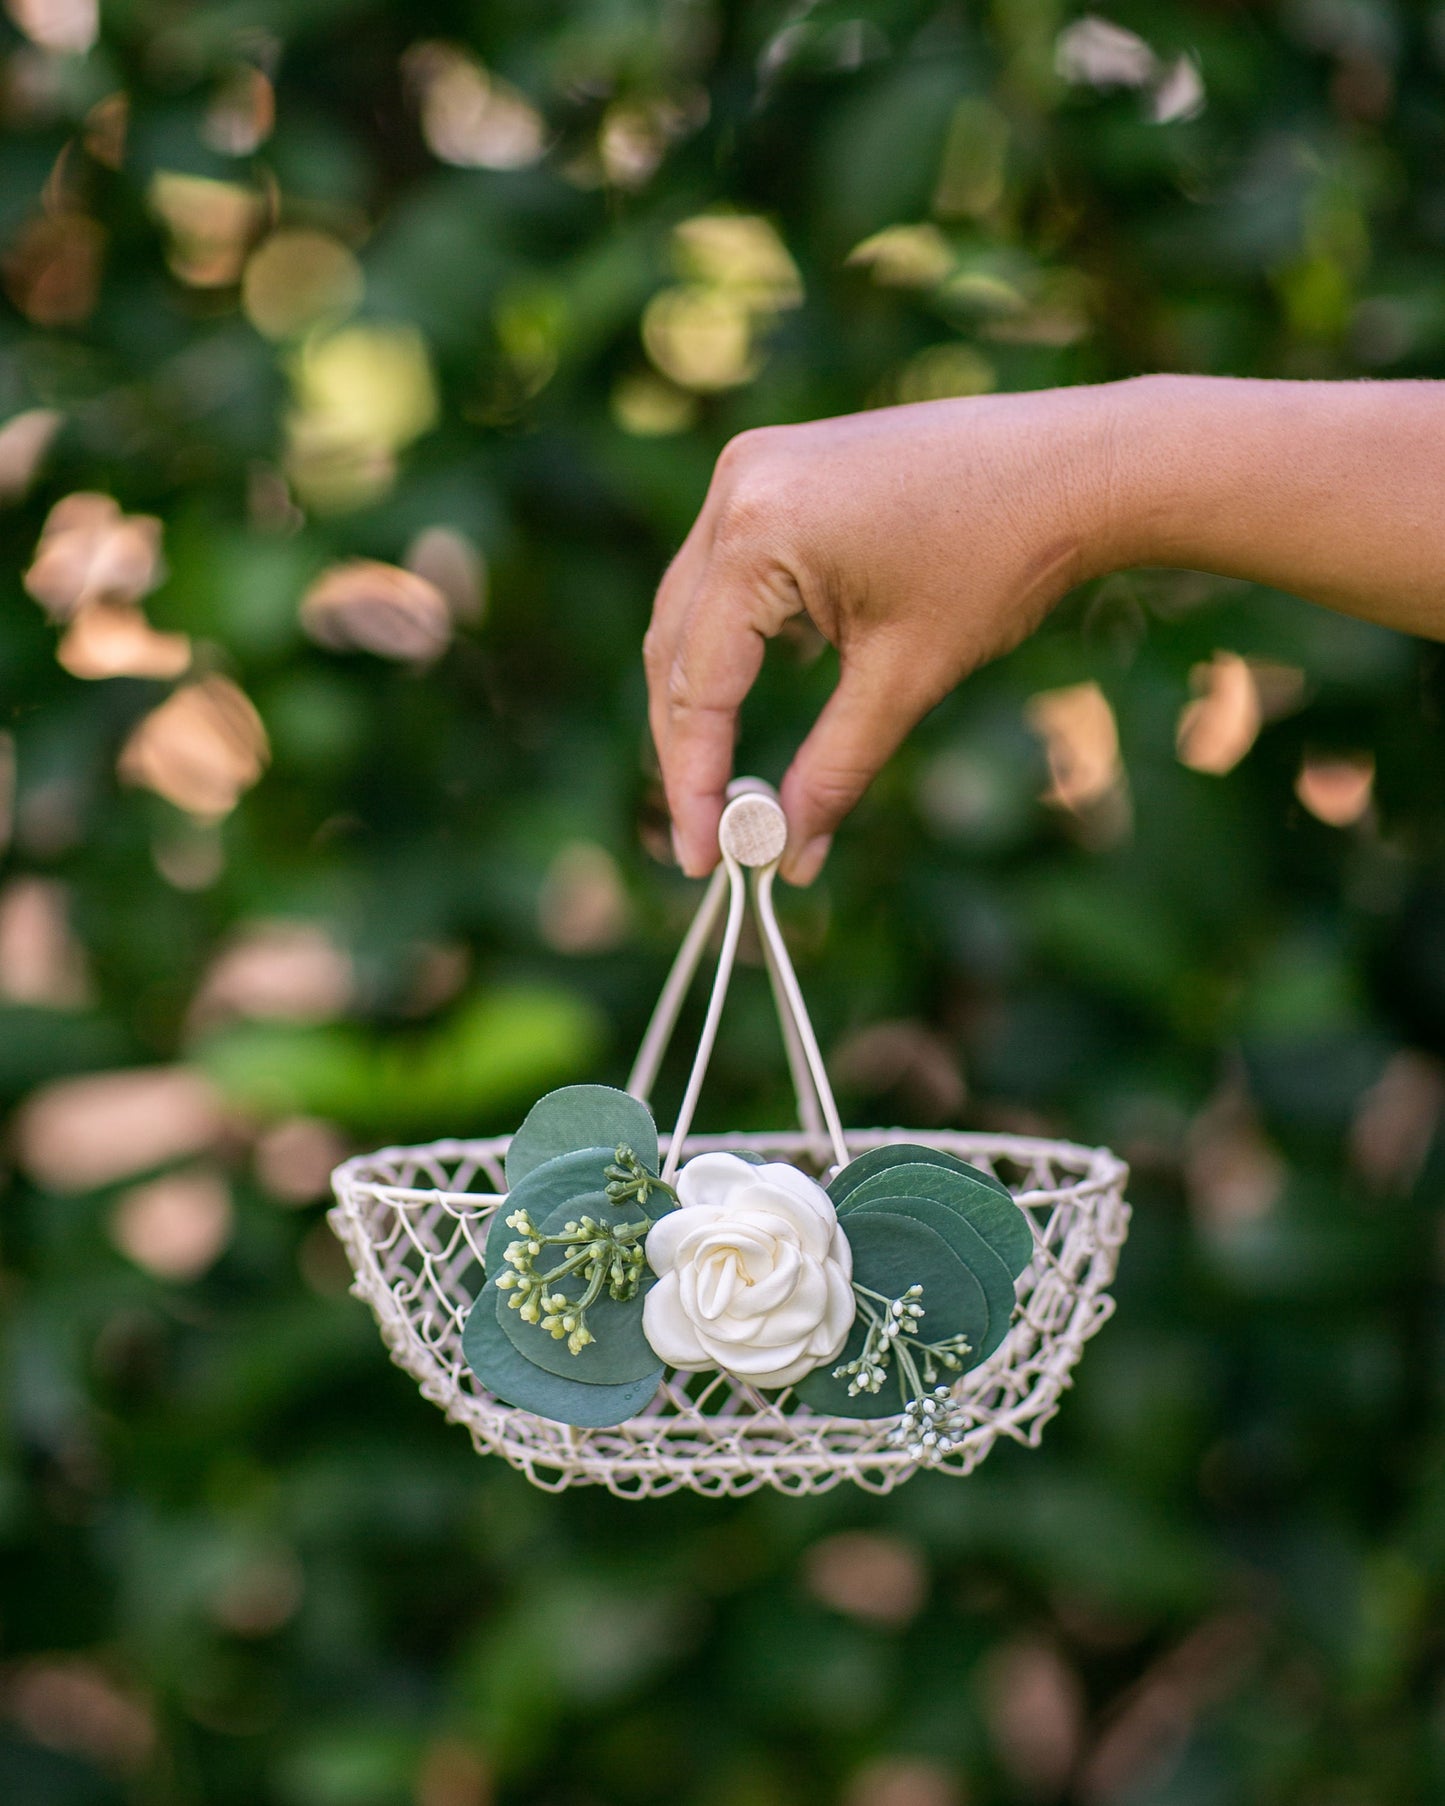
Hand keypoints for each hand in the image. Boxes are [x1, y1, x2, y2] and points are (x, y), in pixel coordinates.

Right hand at [644, 386, 1119, 882]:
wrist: (1076, 467)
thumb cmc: (1002, 561)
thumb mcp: (907, 678)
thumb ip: (835, 770)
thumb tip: (789, 856)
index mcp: (758, 531)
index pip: (698, 682)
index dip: (693, 781)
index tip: (702, 859)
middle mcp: (736, 486)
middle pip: (674, 647)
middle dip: (687, 747)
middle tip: (708, 838)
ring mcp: (750, 469)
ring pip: (689, 612)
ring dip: (698, 696)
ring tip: (719, 786)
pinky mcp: (775, 469)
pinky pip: (724, 573)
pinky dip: (727, 642)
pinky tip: (746, 698)